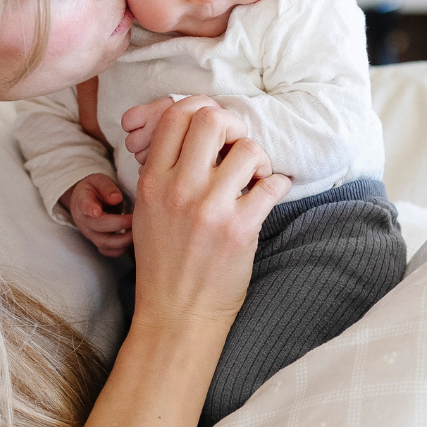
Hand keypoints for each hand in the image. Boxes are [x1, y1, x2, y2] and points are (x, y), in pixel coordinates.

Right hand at [60, 172, 133, 257]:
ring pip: (106, 244)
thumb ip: (107, 188)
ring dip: (124, 241)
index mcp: (82, 203)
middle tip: (135, 218)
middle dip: (119, 225)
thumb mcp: (99, 181)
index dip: (90, 209)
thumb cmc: (95, 189)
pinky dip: (123, 249)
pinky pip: (110, 252)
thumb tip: (116, 198)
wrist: (85, 201)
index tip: (96, 211)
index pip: (84, 207)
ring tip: (138, 232)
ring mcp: (91, 236)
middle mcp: (85, 222)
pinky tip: (134, 241)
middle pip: (99, 228)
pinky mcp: (100, 244)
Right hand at [130, 96, 291, 331]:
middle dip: (234, 127)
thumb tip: (190, 135)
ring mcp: (210, 209)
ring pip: (248, 149)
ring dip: (259, 159)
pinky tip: (271, 193)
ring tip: (256, 178)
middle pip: (213, 120)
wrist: (177, 316)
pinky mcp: (240, 230)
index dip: (201, 110)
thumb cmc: (165, 265)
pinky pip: (273, 184)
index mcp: (152, 182)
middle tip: (239, 149)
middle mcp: (179, 190)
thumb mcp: (148, 213)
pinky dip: (278, 183)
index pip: (176, 115)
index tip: (216, 133)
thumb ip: (164, 174)